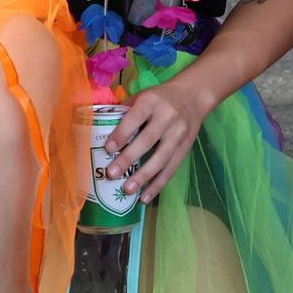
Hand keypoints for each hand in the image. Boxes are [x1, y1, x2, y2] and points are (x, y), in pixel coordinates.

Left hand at [105, 72, 213, 201]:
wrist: (194, 96)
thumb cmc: (160, 98)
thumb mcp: (143, 96)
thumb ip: (125, 111)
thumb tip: (98, 128)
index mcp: (152, 101)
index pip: (136, 118)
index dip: (122, 133)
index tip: (109, 148)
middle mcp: (167, 117)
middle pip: (148, 140)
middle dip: (129, 159)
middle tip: (112, 174)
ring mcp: (178, 134)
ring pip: (161, 158)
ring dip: (144, 177)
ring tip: (127, 190)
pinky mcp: (186, 148)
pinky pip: (171, 169)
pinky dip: (158, 185)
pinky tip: (145, 197)